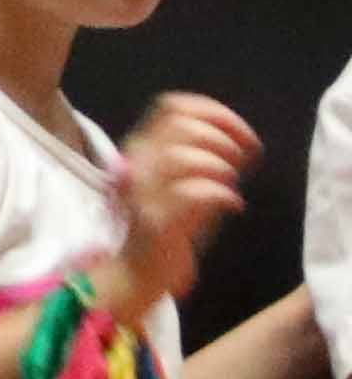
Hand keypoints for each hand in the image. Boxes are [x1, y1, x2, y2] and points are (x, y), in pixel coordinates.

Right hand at [108, 93, 260, 324]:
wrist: (141, 271)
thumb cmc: (170, 223)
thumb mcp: (179, 177)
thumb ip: (196, 151)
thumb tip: (236, 135)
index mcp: (140, 148)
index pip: (173, 106)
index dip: (215, 113)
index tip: (240, 135)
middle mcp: (135, 164)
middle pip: (182, 125)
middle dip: (224, 137)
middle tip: (243, 160)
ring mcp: (141, 192)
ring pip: (184, 156)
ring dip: (222, 167)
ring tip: (232, 184)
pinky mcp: (155, 221)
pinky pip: (194, 193)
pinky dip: (222, 194)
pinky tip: (232, 205)